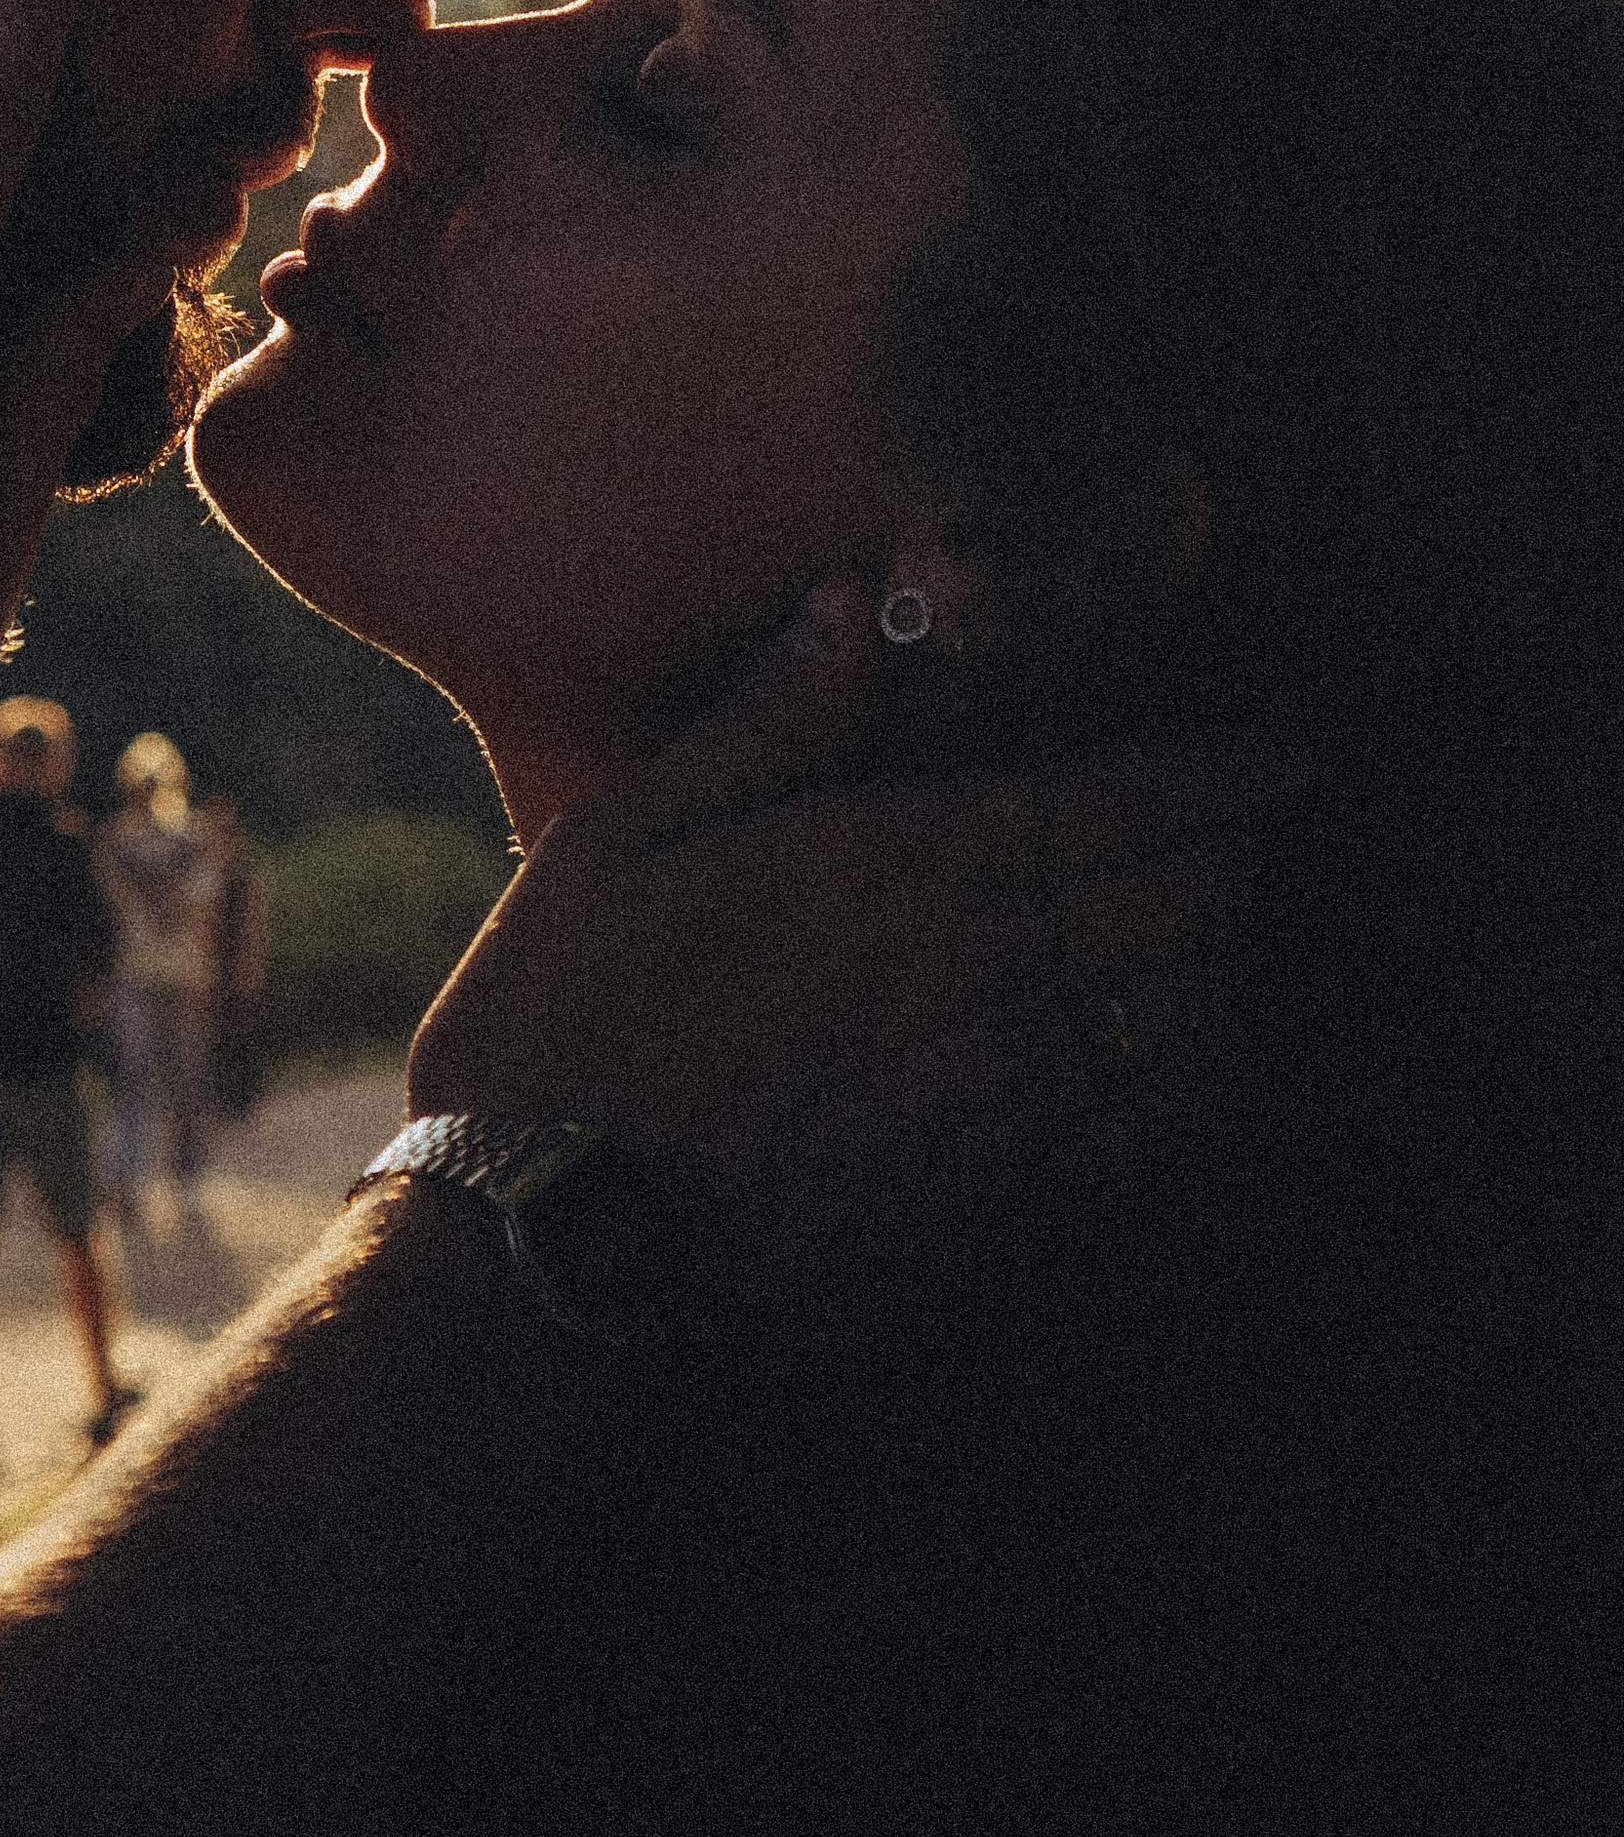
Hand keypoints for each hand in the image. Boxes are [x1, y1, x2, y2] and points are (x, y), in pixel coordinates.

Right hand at [409, 580, 1304, 1274]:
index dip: (1217, 776)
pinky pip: (1139, 1139)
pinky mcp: (986, 1201)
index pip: (1110, 805)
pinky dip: (1190, 1094)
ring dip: (1225, 973)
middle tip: (1257, 832)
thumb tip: (853, 602)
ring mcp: (993, 1099)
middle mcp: (973, 978)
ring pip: (1180, 1025)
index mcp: (898, 866)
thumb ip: (764, 723)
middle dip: (1237, 861)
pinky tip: (1189, 1074)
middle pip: (1178, 909)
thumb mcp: (628, 833)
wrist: (550, 1234)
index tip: (1286, 757)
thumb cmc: (570, 1017)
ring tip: (1231, 937)